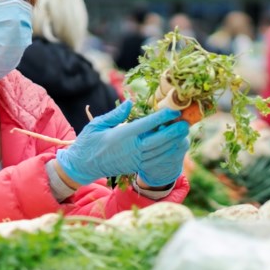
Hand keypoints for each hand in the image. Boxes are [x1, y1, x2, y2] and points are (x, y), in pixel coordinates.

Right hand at [55, 101, 185, 185]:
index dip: (161, 117)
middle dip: (173, 131)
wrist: (83, 167)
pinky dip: (167, 152)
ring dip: (173, 142)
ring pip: (159, 151)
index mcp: (122, 136)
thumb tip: (130, 103)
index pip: (146, 125)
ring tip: (184, 132)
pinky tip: (174, 144)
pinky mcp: (136, 165)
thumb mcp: (97, 124)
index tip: (172, 110)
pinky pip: (155, 159)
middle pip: (158, 140)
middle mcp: (131, 149)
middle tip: (186, 122)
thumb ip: (115, 114)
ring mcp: (135, 159)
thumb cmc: (88, 142)